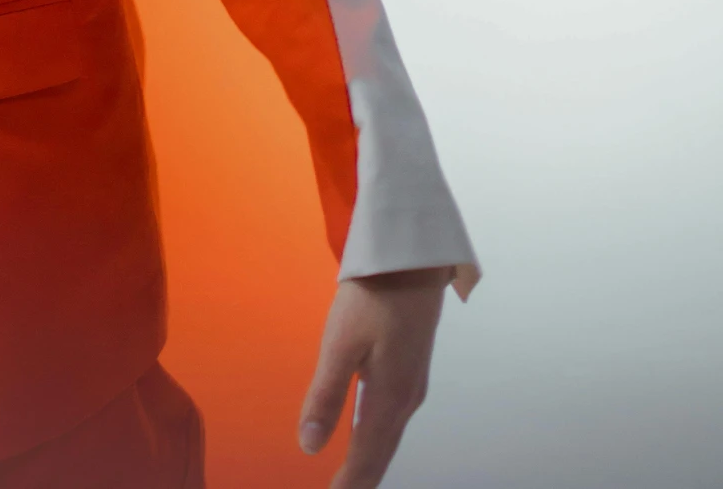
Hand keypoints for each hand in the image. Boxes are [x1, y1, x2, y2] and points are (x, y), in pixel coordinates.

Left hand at [300, 263, 477, 486]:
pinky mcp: (412, 366)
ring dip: (371, 460)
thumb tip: (309, 446)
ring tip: (353, 478)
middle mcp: (406, 398)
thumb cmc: (375, 296)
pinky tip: (368, 435)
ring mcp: (413, 382)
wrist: (414, 256)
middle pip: (382, 452)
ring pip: (390, 436)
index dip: (349, 484)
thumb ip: (326, 395)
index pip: (366, 457)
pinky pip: (394, 418)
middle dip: (362, 479)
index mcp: (388, 398)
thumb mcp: (341, 343)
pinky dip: (379, 438)